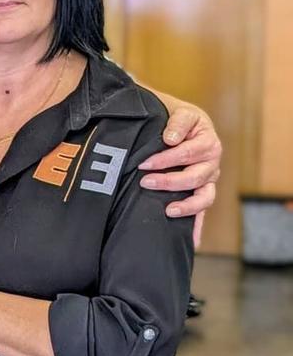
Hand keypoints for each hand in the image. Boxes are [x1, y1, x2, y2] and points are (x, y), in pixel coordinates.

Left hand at [139, 102, 221, 244]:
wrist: (181, 123)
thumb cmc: (178, 119)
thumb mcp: (180, 113)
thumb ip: (176, 124)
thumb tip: (170, 140)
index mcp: (208, 143)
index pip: (187, 153)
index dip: (166, 159)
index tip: (144, 163)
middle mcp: (211, 164)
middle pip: (194, 177)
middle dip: (169, 181)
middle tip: (145, 181)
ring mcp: (208, 181)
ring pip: (204, 197)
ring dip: (186, 206)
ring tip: (167, 210)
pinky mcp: (201, 192)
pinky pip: (202, 212)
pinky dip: (197, 227)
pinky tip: (192, 242)